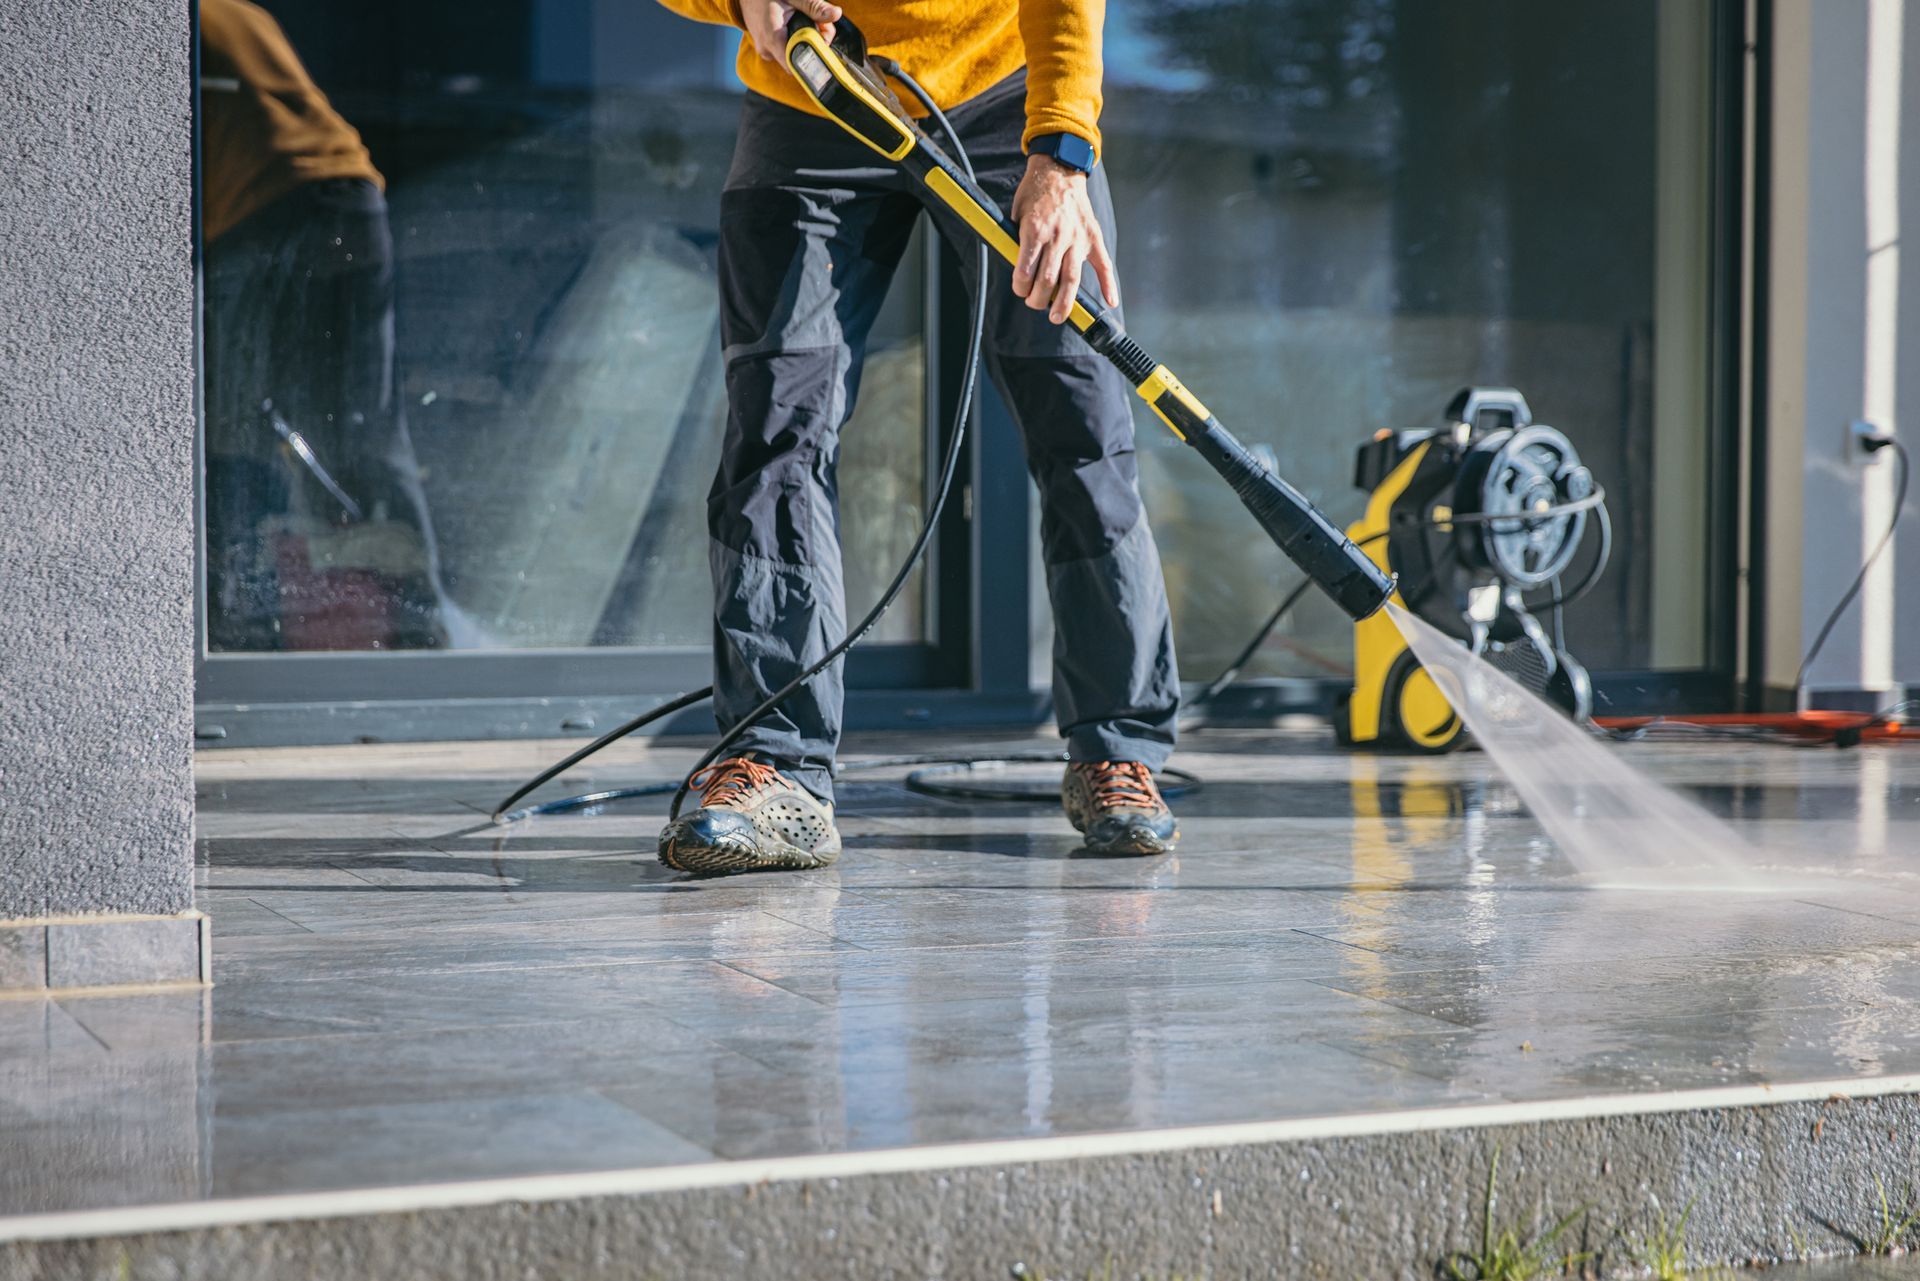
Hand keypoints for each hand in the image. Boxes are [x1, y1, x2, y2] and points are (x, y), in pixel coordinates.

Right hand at [741, 0, 839, 62]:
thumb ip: (814, 6)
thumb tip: (836, 14)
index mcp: (773, 38)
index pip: (797, 64)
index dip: (815, 55)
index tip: (824, 39)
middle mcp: (767, 50)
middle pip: (801, 58)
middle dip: (815, 43)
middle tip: (819, 24)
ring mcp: (766, 51)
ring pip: (795, 54)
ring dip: (806, 39)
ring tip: (805, 19)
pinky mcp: (767, 49)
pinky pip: (787, 50)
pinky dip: (796, 39)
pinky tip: (797, 24)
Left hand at [1010, 154, 1118, 324]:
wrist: (1059, 169)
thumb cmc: (1034, 193)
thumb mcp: (1017, 214)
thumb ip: (1017, 241)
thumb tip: (1018, 270)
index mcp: (1036, 231)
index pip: (1027, 270)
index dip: (1021, 287)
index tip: (1020, 290)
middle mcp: (1058, 237)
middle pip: (1048, 280)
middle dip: (1038, 299)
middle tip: (1035, 304)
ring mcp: (1078, 239)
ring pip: (1071, 279)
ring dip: (1064, 303)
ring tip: (1057, 317)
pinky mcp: (1093, 238)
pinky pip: (1103, 265)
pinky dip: (1109, 285)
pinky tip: (1109, 303)